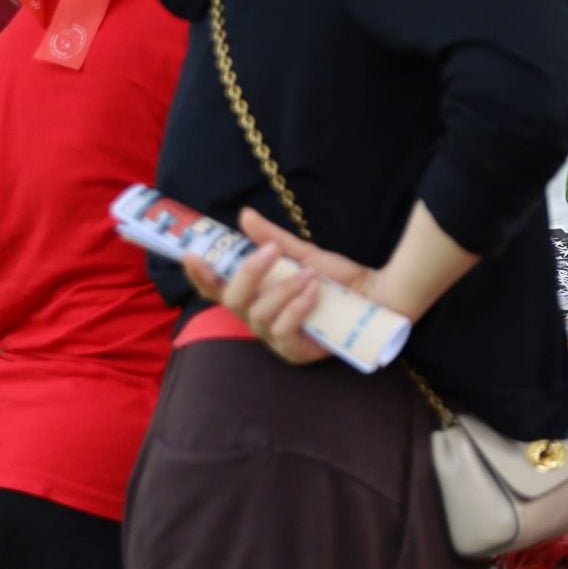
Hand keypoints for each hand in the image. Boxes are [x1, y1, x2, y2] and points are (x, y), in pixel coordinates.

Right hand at [181, 208, 379, 366]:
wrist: (375, 296)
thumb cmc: (336, 279)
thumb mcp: (303, 254)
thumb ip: (271, 238)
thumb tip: (244, 216)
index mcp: (255, 296)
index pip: (217, 289)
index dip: (200, 275)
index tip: (192, 254)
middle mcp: (259, 319)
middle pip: (232, 300)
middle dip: (248, 273)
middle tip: (270, 251)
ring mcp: (276, 338)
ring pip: (258, 316)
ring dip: (282, 289)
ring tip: (309, 274)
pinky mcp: (296, 352)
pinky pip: (284, 332)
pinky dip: (296, 309)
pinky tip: (312, 293)